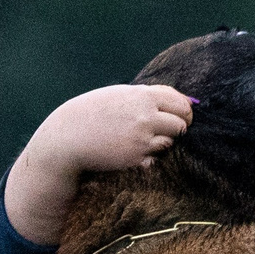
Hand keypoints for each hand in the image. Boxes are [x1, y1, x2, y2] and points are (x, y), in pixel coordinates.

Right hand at [3, 84, 194, 244]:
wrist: (69, 136)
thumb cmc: (93, 112)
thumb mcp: (119, 95)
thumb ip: (147, 96)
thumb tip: (182, 100)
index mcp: (142, 96)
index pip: (181, 103)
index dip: (185, 111)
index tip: (182, 116)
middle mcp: (146, 116)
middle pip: (181, 123)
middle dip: (179, 127)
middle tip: (171, 131)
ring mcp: (142, 139)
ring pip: (170, 142)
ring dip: (163, 142)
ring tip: (144, 139)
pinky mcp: (136, 158)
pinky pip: (154, 158)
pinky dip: (149, 156)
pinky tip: (132, 151)